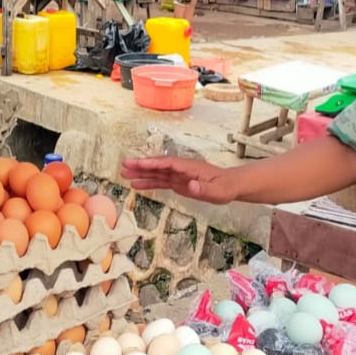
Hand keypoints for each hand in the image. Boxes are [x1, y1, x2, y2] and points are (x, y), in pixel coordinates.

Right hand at [120, 157, 239, 203]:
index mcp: (189, 167)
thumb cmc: (225, 187)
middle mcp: (181, 169)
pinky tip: (137, 185)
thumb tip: (190, 185)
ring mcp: (179, 175)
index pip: (168, 163)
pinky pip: (161, 182)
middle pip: (158, 166)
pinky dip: (149, 182)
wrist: (231, 186)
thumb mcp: (217, 191)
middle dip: (142, 165)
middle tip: (124, 165)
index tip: (139, 163)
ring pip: (157, 173)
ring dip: (141, 173)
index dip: (153, 163)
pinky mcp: (178, 183)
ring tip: (125, 175)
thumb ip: (204, 189)